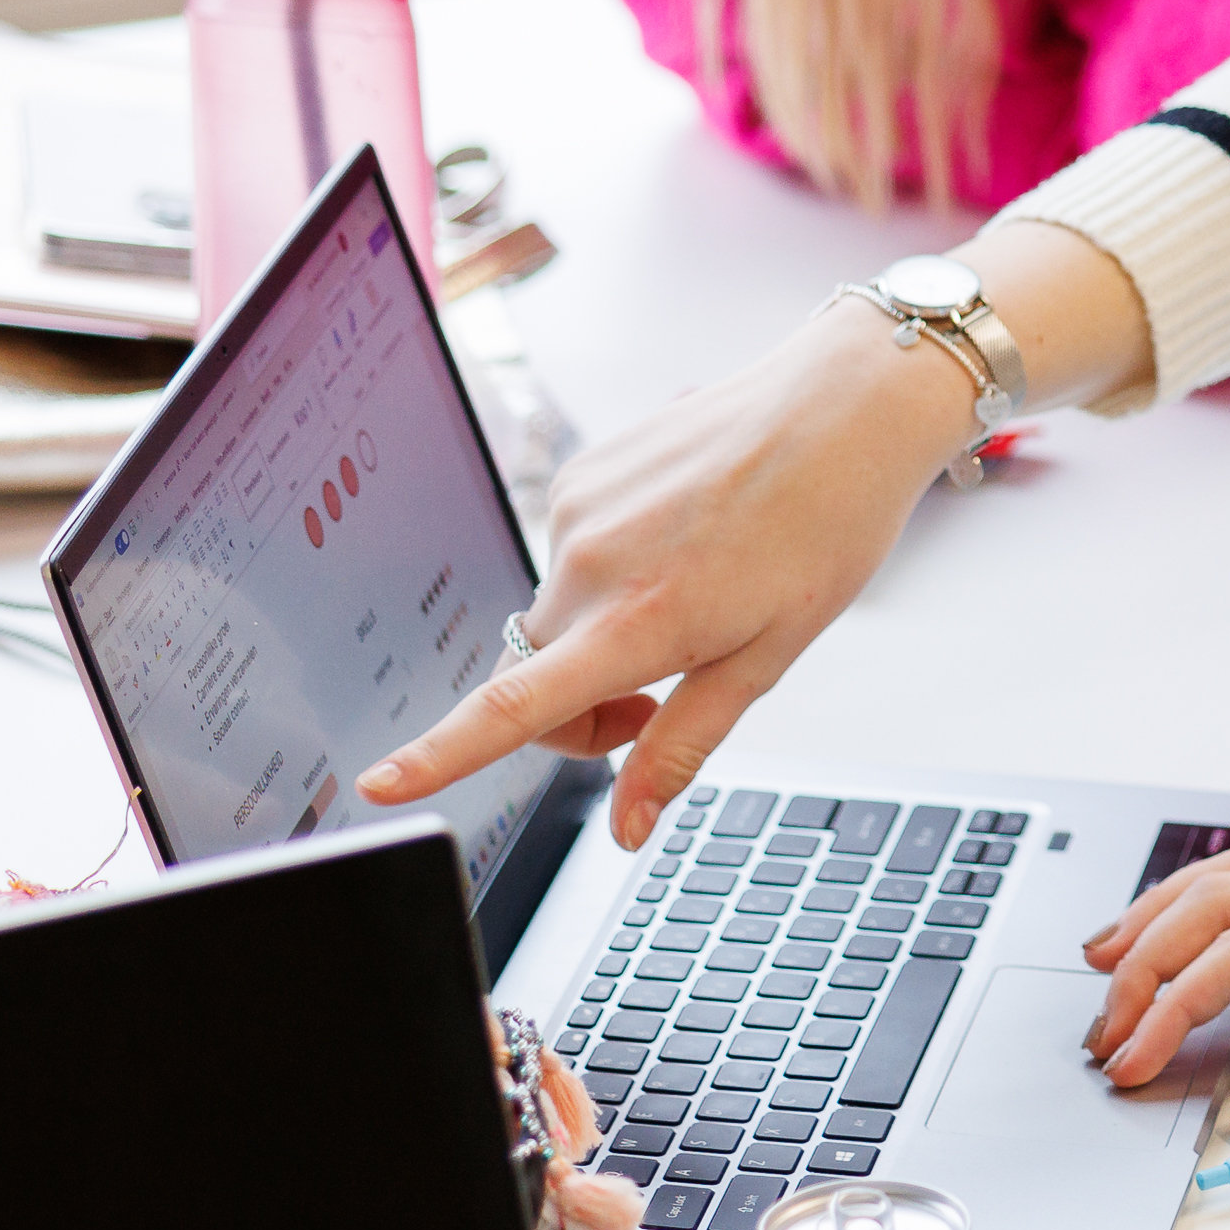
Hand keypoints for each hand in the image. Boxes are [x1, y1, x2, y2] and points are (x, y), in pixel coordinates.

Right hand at [362, 219, 1155, 846]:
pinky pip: (575, 548)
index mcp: (639, 618)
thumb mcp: (771, 656)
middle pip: (537, 670)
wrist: (849, 402)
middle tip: (664, 697)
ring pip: (557, 610)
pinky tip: (686, 537)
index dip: (441, 754)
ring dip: (600, 630)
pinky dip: (612, 568)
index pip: (515, 705)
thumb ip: (684, 746)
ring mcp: (580, 505)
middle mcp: (592, 559)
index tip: (380, 784)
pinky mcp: (583, 466)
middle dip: (582, 705)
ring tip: (698, 591)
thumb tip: (628, 826)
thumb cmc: (829, 523)